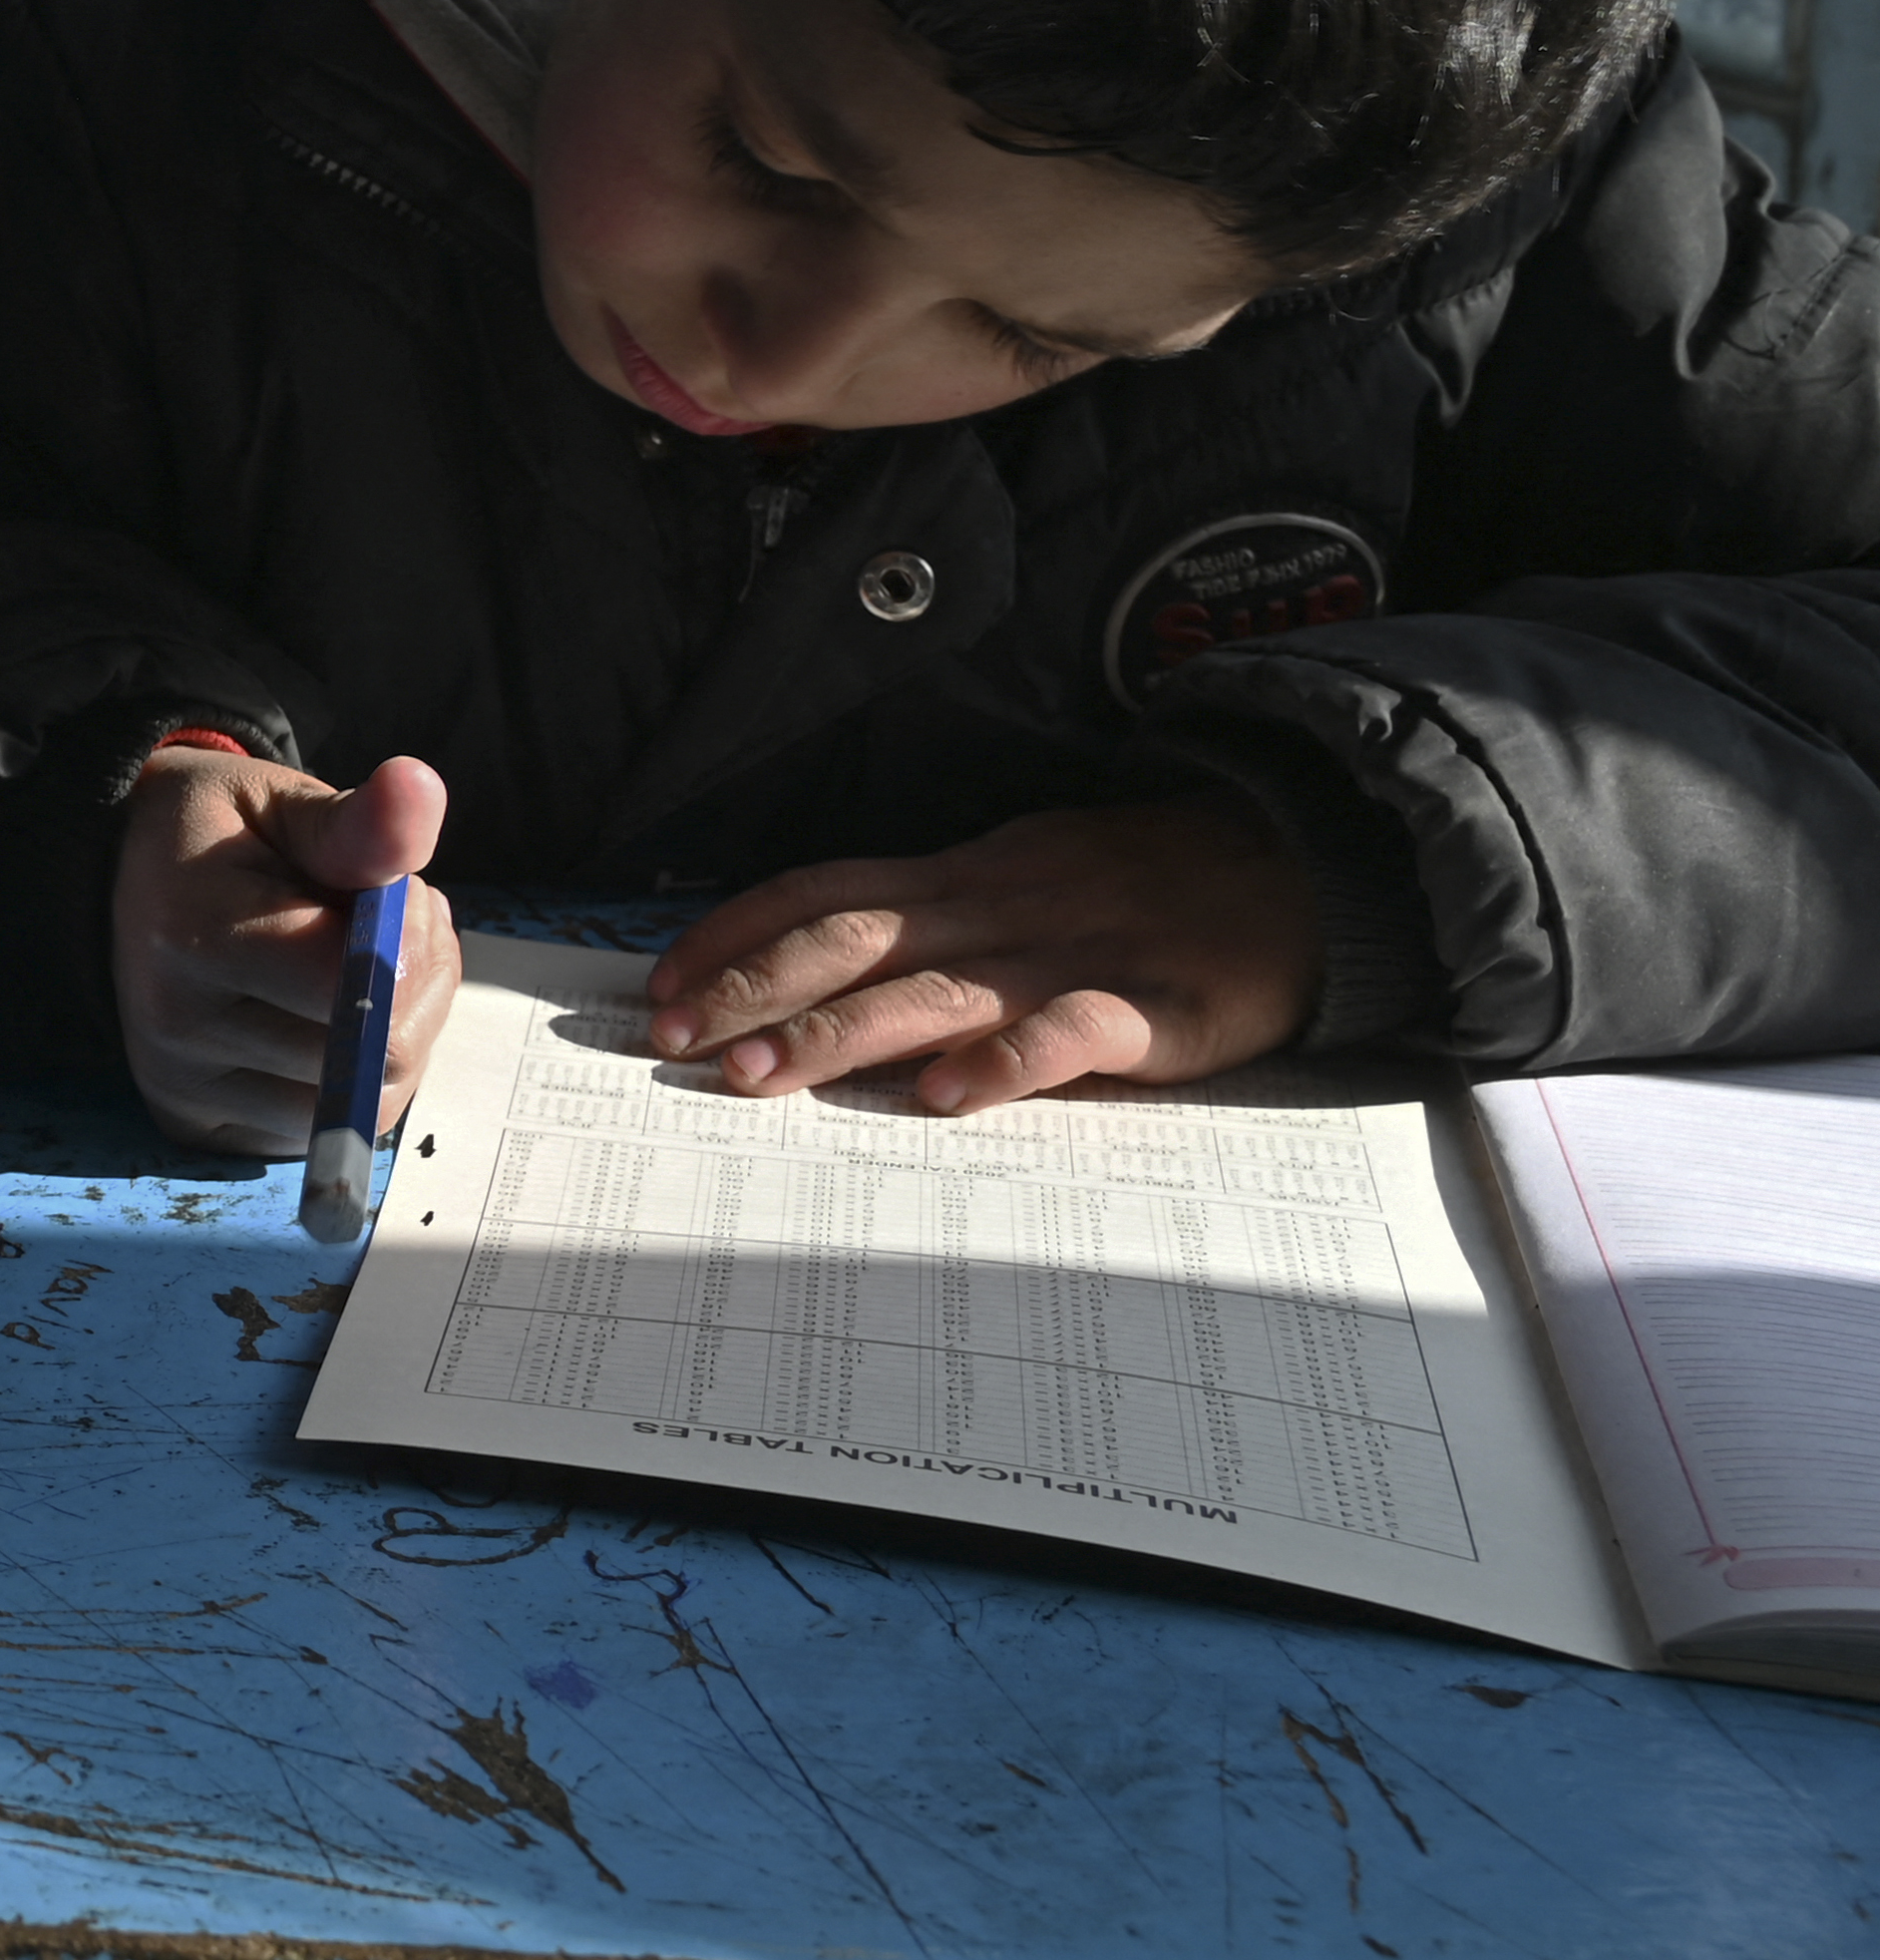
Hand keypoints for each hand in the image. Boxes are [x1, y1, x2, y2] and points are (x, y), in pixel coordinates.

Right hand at [112, 742, 459, 1157]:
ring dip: (392, 1034)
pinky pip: (324, 1127)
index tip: (397, 893)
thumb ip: (356, 820)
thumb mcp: (279, 802)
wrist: (114, 882)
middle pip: (378, 1059)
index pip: (355, 986)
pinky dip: (351, 1076)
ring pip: (365, 1106)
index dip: (411, 943)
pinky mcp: (199, 1128)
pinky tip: (324, 1018)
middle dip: (415, 988)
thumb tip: (419, 786)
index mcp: (192, 933)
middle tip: (389, 929)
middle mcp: (177, 1028)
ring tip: (358, 970)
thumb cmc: (214, 835)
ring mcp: (185, 1090)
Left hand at [647, 796, 1316, 1111]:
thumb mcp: (1024, 878)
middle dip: (755, 987)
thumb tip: (818, 967)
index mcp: (965, 875)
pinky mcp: (1159, 1006)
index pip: (822, 892)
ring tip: (760, 1077)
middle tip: (673, 1042)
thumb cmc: (1146, 885)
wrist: (1302, 863)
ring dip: (838, 1032)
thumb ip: (934, 921)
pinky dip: (1006, 1061)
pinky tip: (949, 1097)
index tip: (657, 985)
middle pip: (854, 939)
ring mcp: (1077, 953)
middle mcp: (1001, 905)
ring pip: (936, 988)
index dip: (736, 933)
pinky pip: (1072, 1032)